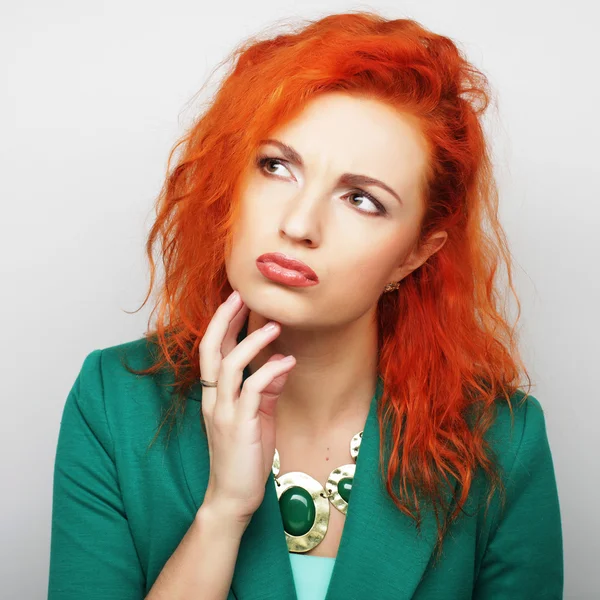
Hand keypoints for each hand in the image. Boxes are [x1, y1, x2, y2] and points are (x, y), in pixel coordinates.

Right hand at [198, 290, 295, 524]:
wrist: (233, 495)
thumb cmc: (244, 454)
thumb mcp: (257, 415)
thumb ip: (266, 388)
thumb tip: (281, 361)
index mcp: (213, 394)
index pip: (211, 350)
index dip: (221, 323)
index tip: (236, 299)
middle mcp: (213, 399)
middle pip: (210, 349)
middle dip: (224, 319)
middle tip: (240, 294)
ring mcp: (223, 412)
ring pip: (230, 365)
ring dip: (253, 342)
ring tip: (274, 325)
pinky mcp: (239, 426)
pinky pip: (253, 391)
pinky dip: (270, 373)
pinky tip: (287, 363)